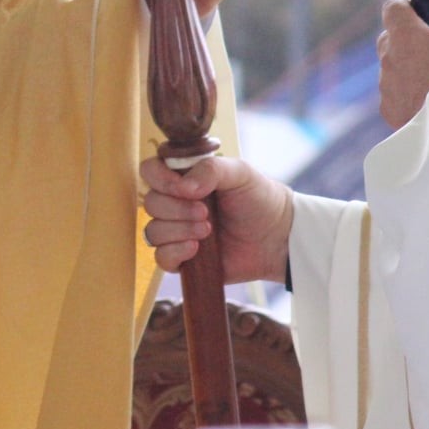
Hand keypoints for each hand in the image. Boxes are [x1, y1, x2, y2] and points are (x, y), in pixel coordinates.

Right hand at [139, 154, 292, 284]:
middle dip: (177, 209)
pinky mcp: (183, 259)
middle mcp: (176, 203)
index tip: (182, 187)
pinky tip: (197, 249)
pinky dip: (175, 252)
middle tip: (206, 213)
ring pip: (153, 231)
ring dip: (178, 231)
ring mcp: (177, 232)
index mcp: (184, 177)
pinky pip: (161, 258)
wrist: (278, 237)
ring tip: (208, 231)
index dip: (160, 179)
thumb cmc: (260, 199)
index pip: (151, 171)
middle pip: (150, 203)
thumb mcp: (240, 173)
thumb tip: (184, 187)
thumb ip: (211, 169)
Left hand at [376, 0, 428, 127]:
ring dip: (407, 67)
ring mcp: (386, 85)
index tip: (420, 12)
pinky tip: (428, 100)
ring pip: (391, 67)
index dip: (406, 8)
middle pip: (390, 38)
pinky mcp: (388, 110)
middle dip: (407, 39)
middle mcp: (390, 59)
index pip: (393, 8)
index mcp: (408, 37)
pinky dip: (406, 91)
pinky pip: (393, 92)